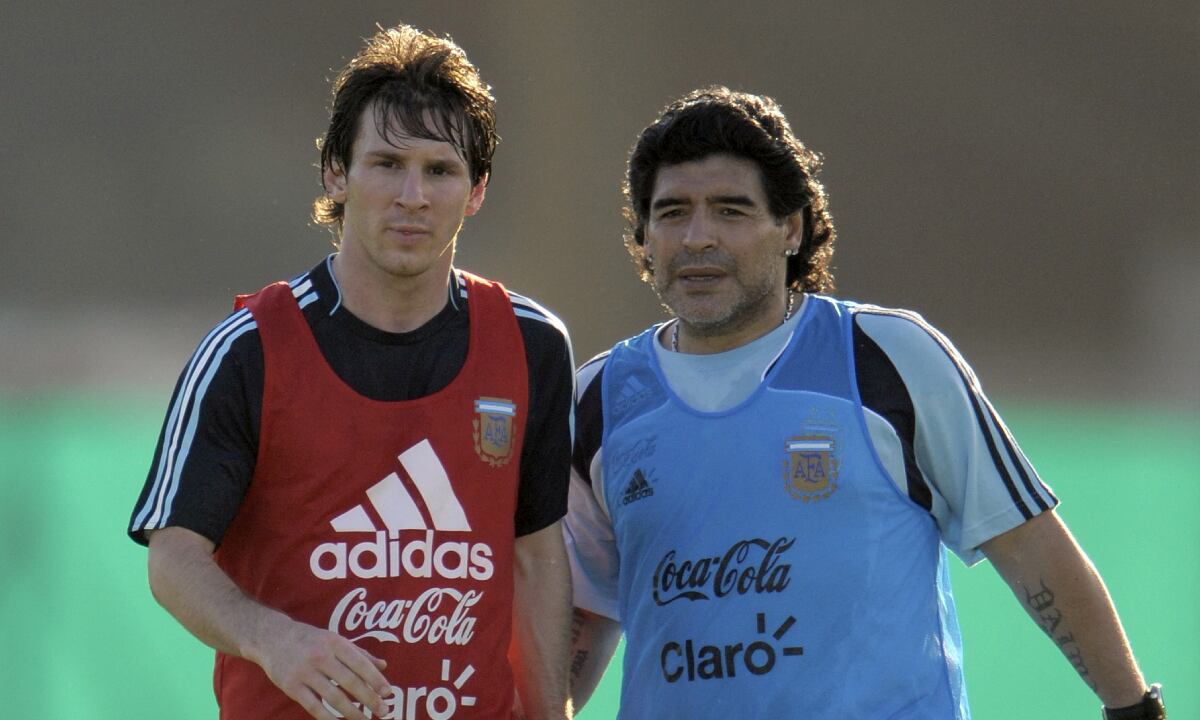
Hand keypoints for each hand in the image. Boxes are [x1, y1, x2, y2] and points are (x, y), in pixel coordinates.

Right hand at [253, 617, 391, 719]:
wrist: (273, 638)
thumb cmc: (311, 640)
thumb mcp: (335, 639)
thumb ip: (360, 653)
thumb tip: (383, 666)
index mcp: (335, 643)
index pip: (360, 663)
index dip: (376, 679)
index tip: (389, 692)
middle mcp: (321, 656)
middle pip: (350, 682)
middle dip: (369, 699)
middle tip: (383, 711)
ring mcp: (305, 672)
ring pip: (333, 697)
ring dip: (352, 712)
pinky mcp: (292, 687)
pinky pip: (314, 706)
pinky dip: (328, 718)